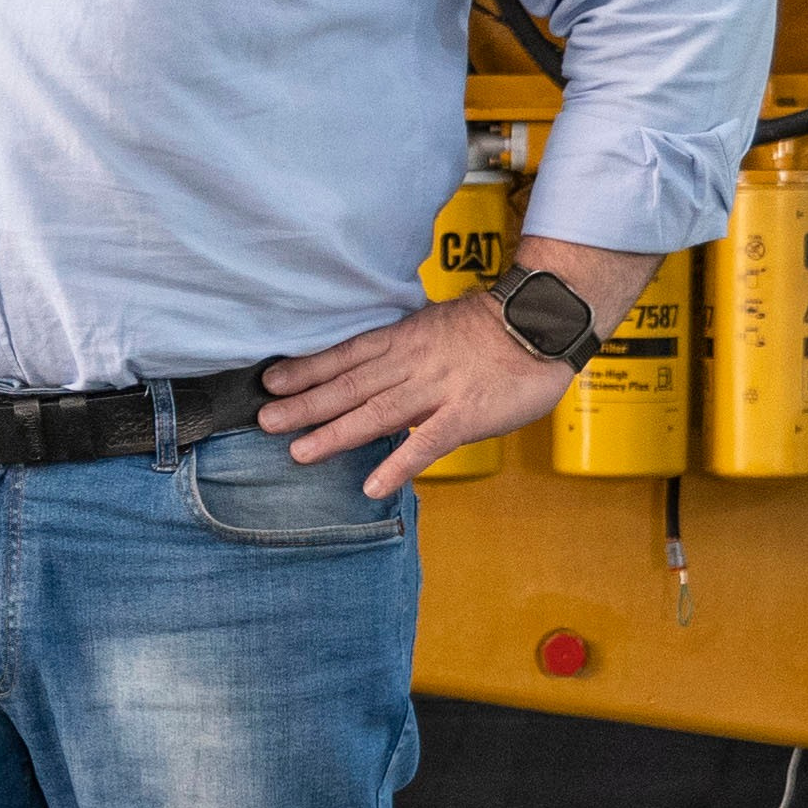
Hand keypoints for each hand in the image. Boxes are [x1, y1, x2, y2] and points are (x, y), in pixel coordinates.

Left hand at [262, 295, 580, 498]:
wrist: (542, 322)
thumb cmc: (489, 329)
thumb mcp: (434, 327)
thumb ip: (402, 351)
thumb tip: (368, 370)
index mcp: (404, 339)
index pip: (346, 355)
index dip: (307, 369)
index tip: (270, 382)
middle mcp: (412, 362)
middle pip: (350, 385)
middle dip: (306, 405)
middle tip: (265, 421)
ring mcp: (438, 389)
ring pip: (377, 412)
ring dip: (336, 434)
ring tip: (300, 453)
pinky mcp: (466, 414)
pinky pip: (427, 443)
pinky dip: (398, 464)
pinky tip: (372, 485)